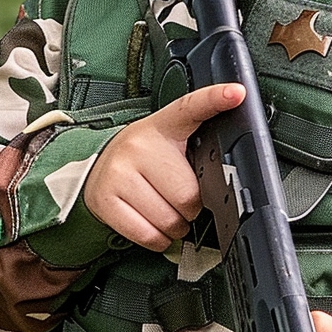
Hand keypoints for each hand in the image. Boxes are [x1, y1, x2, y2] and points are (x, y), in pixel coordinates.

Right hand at [84, 83, 245, 250]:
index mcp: (164, 126)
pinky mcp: (105, 199)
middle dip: (190, 208)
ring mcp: (119, 171)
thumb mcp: (168, 144)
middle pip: (188, 196)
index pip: (191, 107)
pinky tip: (151, 222)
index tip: (236, 93)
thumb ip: (197, 151)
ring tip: (163, 208)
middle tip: (177, 197)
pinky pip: (148, 235)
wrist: (96, 169)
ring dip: (175, 226)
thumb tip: (227, 179)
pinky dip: (158, 239)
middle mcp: (139, 144)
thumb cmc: (143, 159)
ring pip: (169, 221)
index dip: (216, 99)